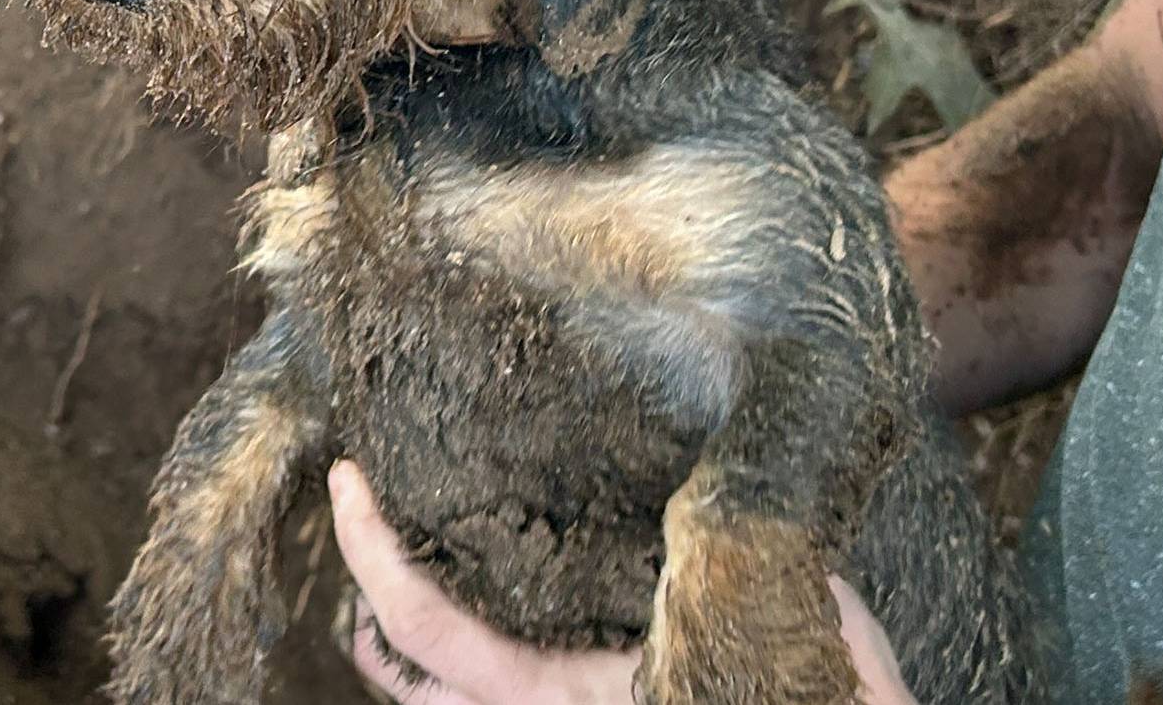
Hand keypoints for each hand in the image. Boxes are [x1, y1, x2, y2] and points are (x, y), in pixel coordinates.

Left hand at [328, 462, 918, 704]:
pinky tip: (493, 602)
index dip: (370, 553)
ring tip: (409, 569)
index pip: (428, 627)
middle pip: (407, 684)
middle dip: (368, 612)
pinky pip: (494, 700)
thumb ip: (687, 548)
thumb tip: (664, 480)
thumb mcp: (737, 597)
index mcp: (558, 695)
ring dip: (412, 646)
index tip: (348, 480)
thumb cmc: (815, 685)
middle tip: (365, 519)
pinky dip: (467, 659)